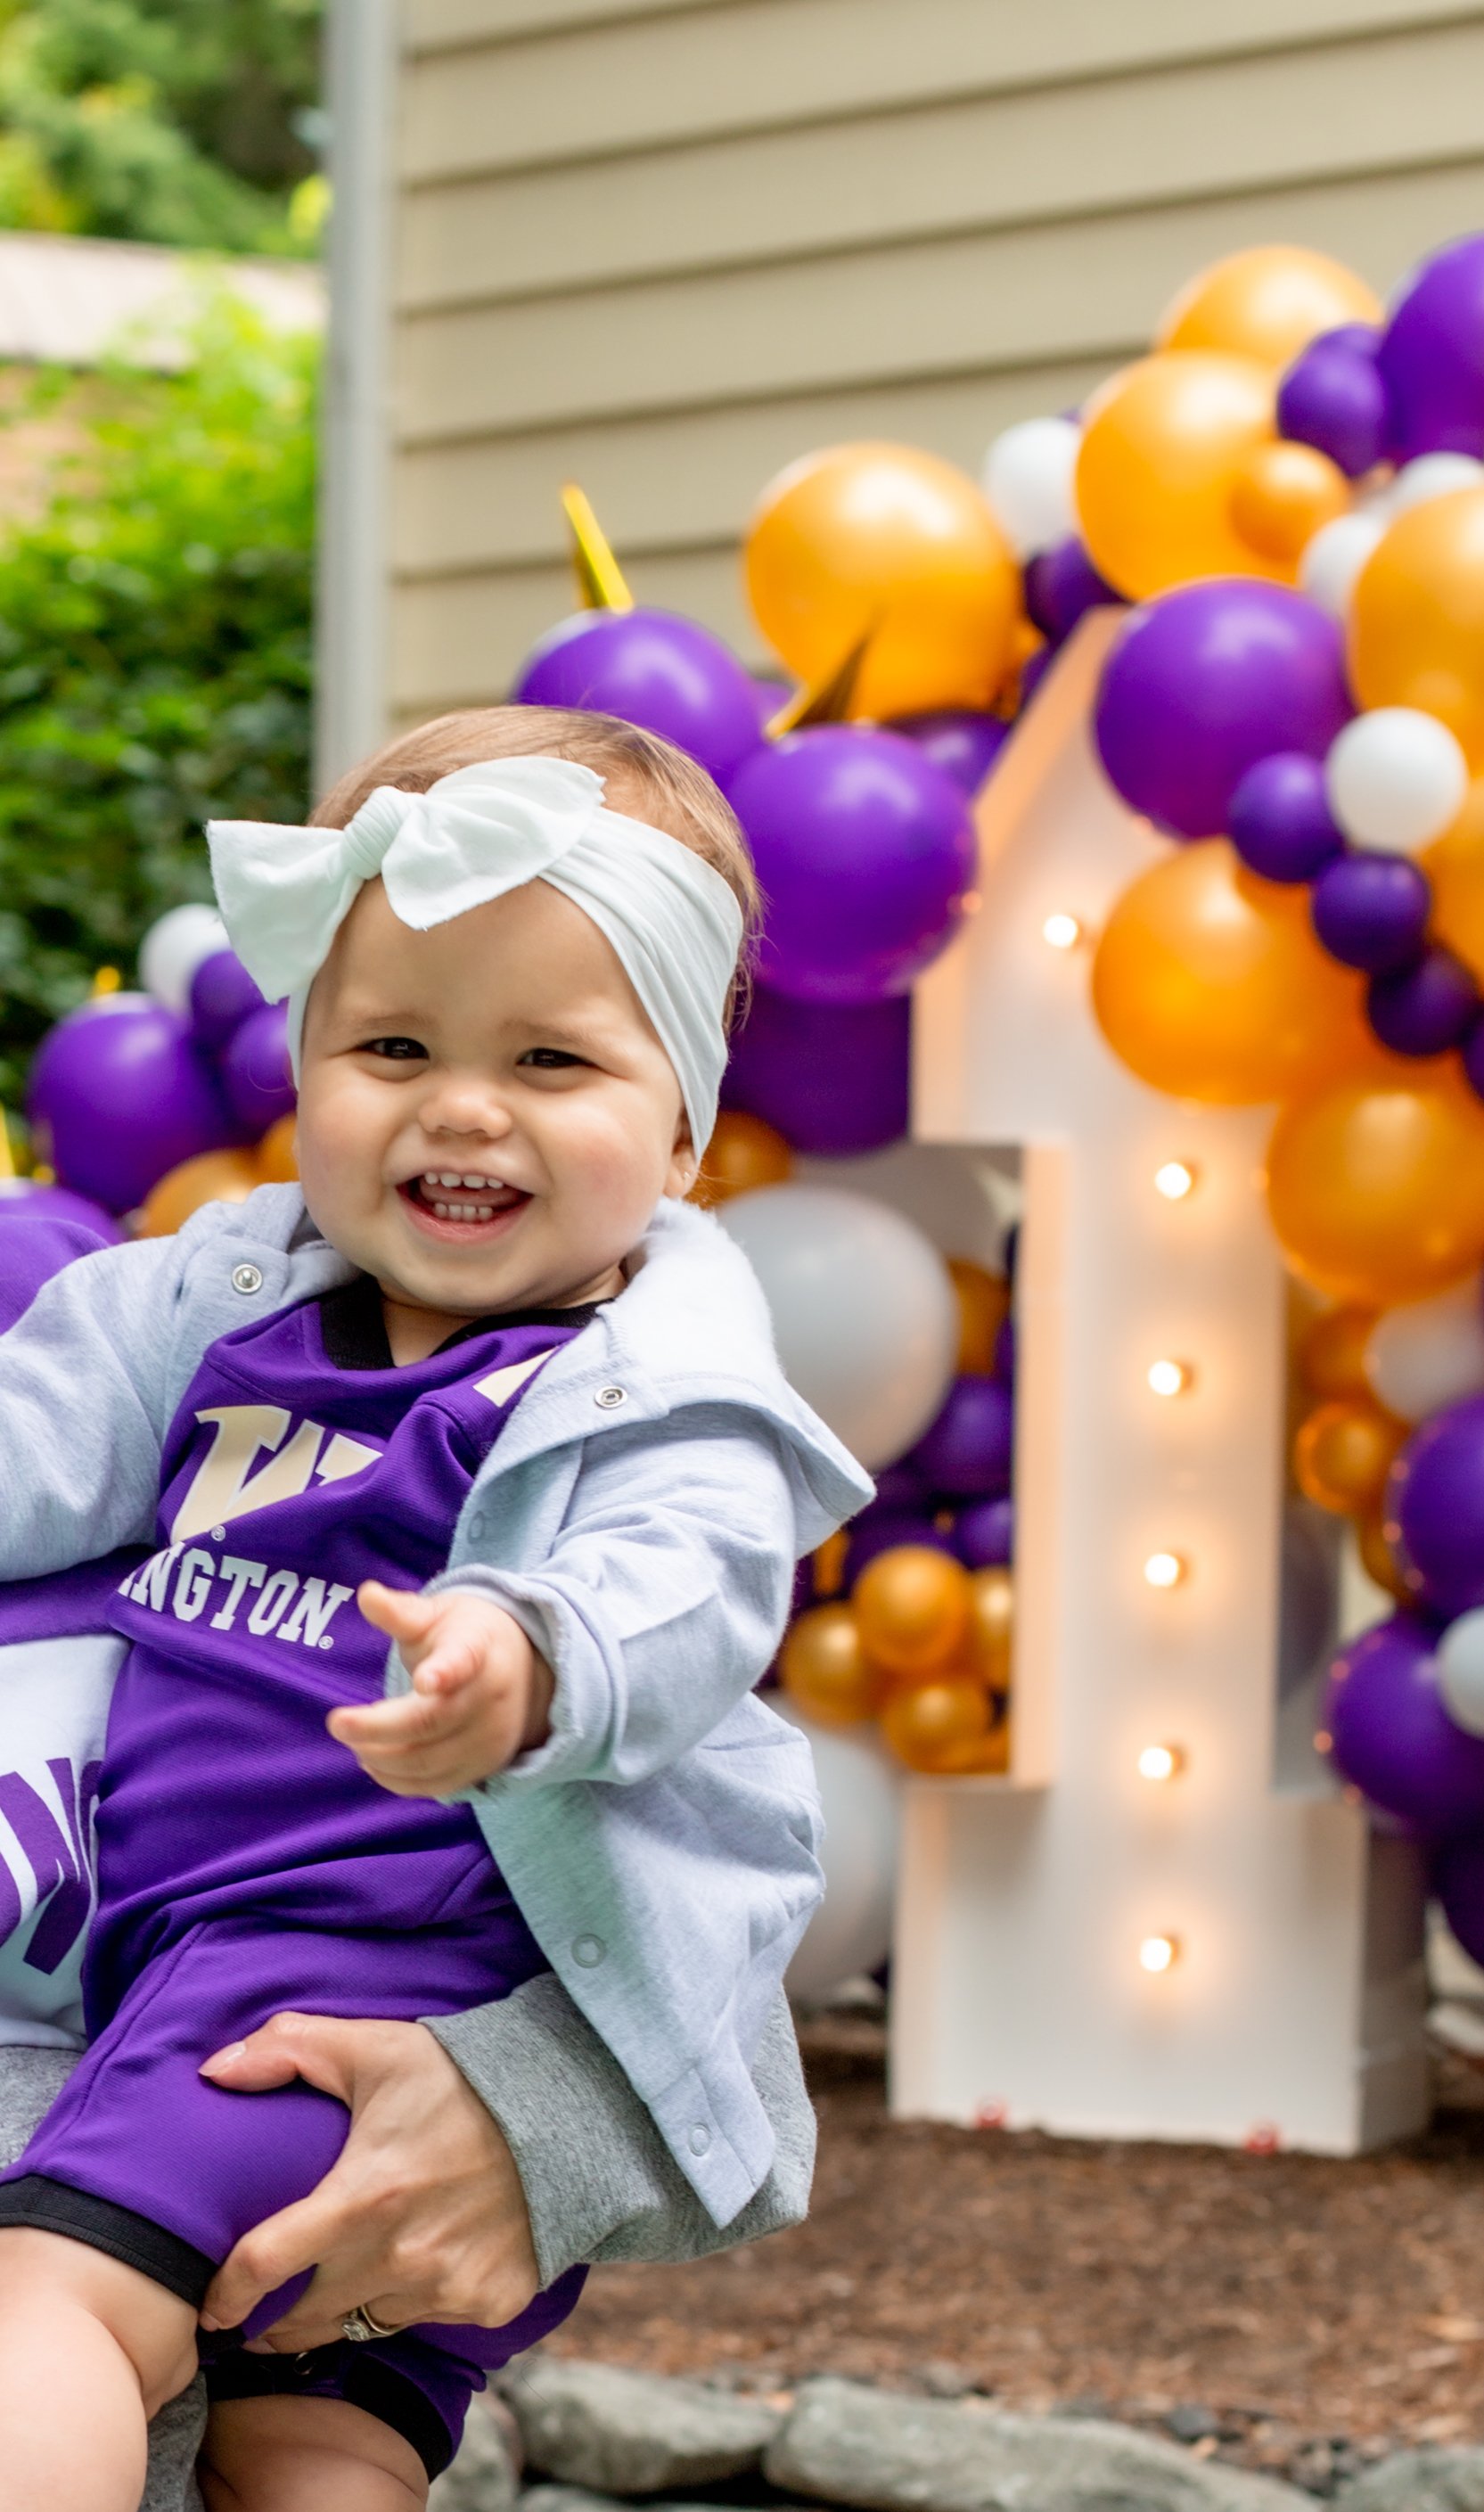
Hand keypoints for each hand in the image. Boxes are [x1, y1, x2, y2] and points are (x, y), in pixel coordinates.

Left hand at [198, 2014, 540, 2347]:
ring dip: (348, 2307)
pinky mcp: (488, 2302)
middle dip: (274, 2323)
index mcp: (362, 2198)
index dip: (226, 2294)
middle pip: (306, 2319)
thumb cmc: (462, 2077)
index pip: (265, 2265)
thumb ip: (289, 2049)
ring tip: (341, 2283)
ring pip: (368, 2321)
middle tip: (261, 2318)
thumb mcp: (376, 2048)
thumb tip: (213, 2069)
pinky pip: (428, 2318)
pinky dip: (415, 2299)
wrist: (571, 2108)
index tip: (212, 2307)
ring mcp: (446, 2287)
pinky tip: (422, 2263)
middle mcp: (400, 2256)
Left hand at [329, 1582, 554, 1795]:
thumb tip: (366, 1594)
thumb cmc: (468, 1637)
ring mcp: (490, 1738)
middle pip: (430, 1722)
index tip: (424, 1680)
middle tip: (337, 1722)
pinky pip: (435, 1786)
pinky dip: (398, 1780)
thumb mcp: (439, 1615)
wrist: (526, 1671)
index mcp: (479, 1651)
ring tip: (353, 1739)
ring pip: (428, 1761)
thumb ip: (401, 1612)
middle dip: (378, 1728)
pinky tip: (373, 1760)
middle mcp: (490, 1699)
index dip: (445, 1672)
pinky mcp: (483, 1768)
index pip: (463, 1662)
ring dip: (382, 1756)